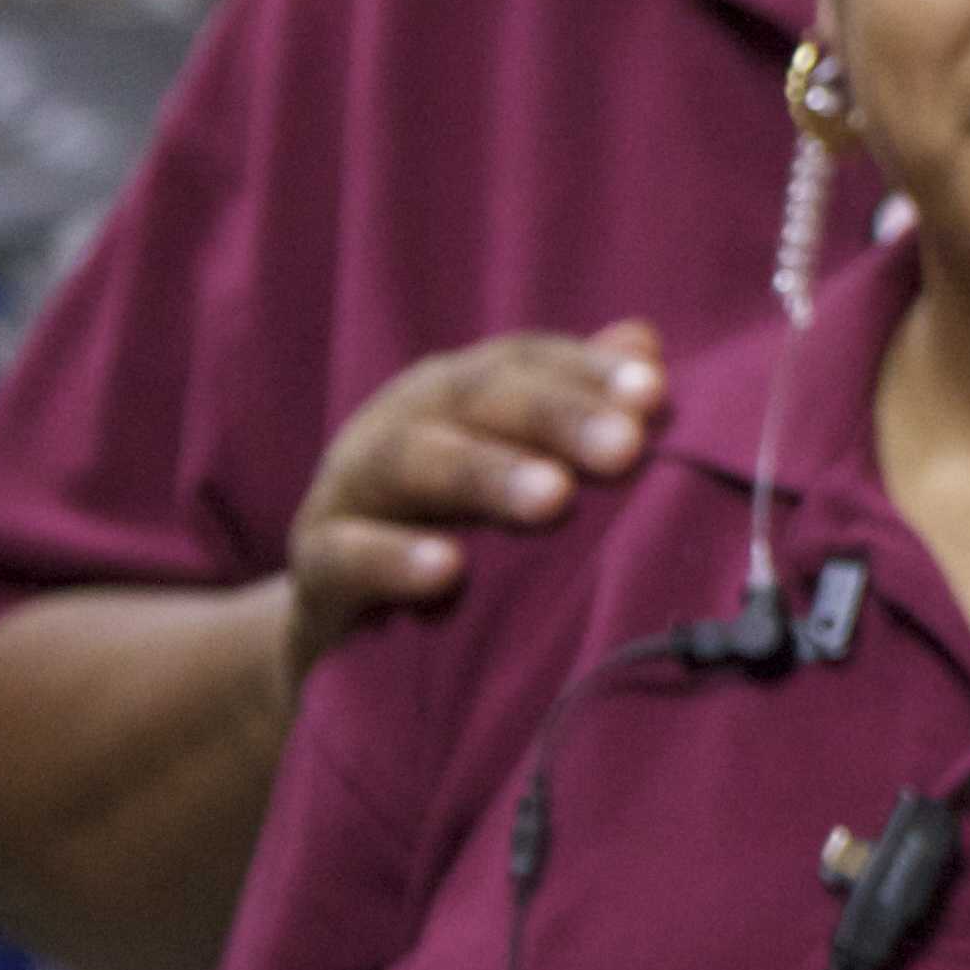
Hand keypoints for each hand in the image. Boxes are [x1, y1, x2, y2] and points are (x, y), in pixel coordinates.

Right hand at [284, 319, 668, 679]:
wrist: (348, 626)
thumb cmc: (456, 529)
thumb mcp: (516, 468)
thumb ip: (577, 406)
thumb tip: (646, 342)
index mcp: (459, 393)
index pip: (524, 361)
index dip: (587, 370)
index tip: (654, 391)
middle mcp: (403, 421)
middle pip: (477, 398)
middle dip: (555, 416)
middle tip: (625, 446)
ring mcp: (351, 486)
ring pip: (410, 461)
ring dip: (484, 474)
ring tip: (553, 497)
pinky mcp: (315, 562)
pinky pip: (346, 554)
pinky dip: (393, 558)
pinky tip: (448, 570)